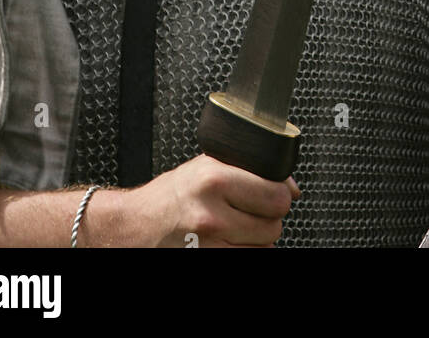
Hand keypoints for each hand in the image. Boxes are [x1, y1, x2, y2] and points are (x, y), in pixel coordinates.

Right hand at [134, 155, 299, 247]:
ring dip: (257, 238)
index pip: (276, 195)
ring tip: (235, 225)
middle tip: (250, 210)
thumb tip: (291, 187)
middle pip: (274, 224)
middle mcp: (212, 215)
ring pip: (265, 247)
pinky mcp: (208, 262)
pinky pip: (250, 260)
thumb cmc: (171, 195)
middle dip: (268, 217)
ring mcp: (210, 246)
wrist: (137, 225)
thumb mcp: (207, 166)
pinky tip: (230, 240)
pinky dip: (245, 251)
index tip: (272, 194)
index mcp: (215, 180)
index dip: (279, 194)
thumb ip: (249, 170)